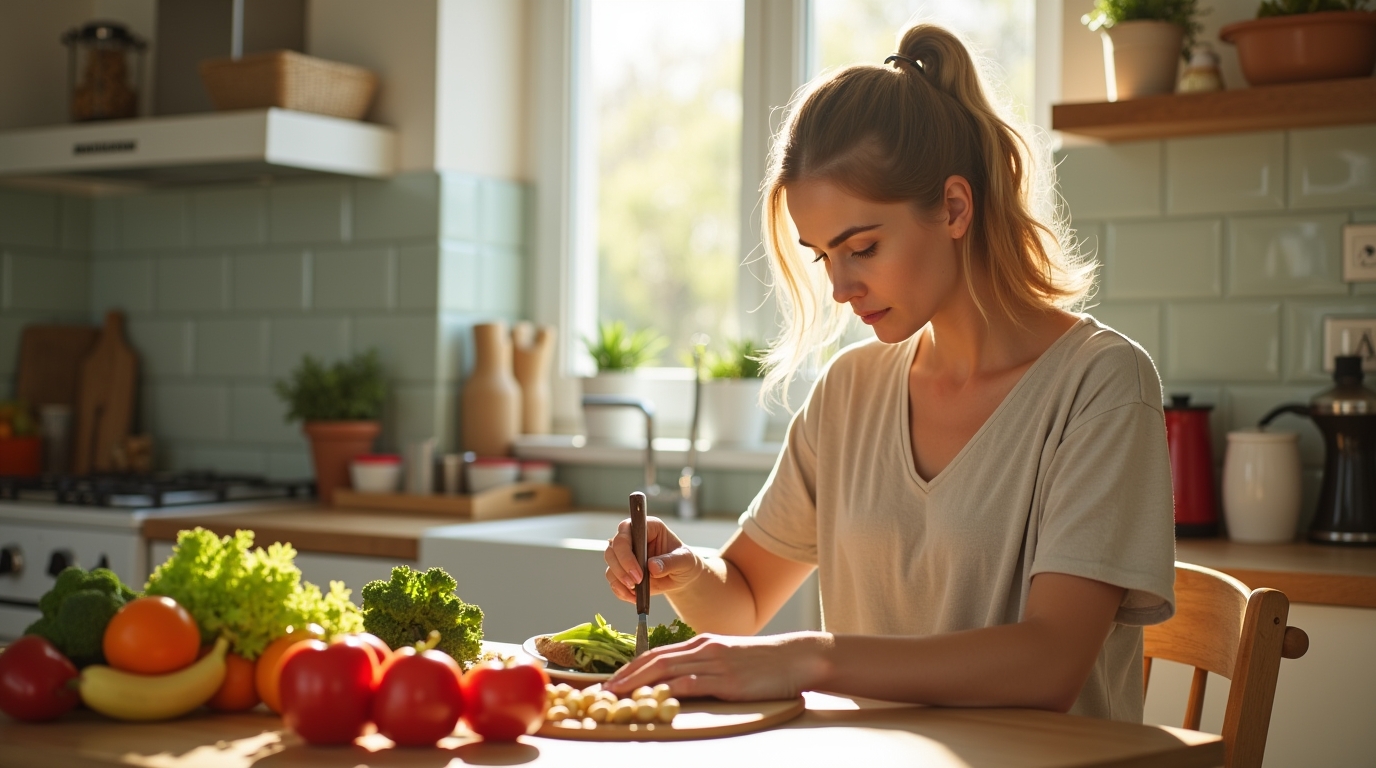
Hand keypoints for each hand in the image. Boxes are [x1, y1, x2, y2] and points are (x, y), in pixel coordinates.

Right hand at [603, 516, 706, 601]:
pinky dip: (620, 590)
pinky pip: (613, 579)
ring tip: (635, 590)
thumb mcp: (684, 561)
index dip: (627, 551)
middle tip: (636, 583)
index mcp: (648, 527)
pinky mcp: (623, 569)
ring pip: (610, 563)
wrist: (681, 577)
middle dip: (621, 568)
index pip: (627, 530)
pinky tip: (633, 597)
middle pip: (614, 548)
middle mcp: (633, 537)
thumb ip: (670, 562)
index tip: (638, 571)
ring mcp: (626, 553)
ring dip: (619, 579)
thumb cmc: (684, 562)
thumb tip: (652, 567)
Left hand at [604, 632, 830, 701]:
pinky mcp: (727, 680)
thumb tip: (679, 682)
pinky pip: (690, 684)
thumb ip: (704, 665)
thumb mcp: (728, 658)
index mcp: (702, 643)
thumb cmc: (763, 662)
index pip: (657, 653)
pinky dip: (667, 691)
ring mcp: (714, 663)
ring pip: (666, 670)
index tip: (612, 680)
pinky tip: (653, 699)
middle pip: (654, 660)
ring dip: (637, 683)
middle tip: (604, 690)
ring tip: (617, 696)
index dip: (631, 667)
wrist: (796, 657)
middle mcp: (703, 649)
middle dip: (626, 675)